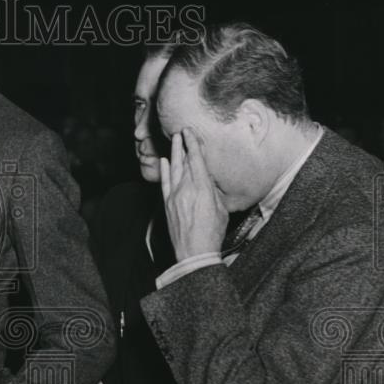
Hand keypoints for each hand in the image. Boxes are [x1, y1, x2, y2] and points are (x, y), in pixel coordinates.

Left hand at [160, 128, 227, 260]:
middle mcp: (187, 189)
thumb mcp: (221, 209)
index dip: (192, 144)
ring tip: (173, 140)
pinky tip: (163, 161)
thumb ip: (213, 191)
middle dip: (182, 145)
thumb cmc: (212, 233)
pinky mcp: (167, 204)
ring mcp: (174, 196)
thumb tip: (208, 179)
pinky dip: (164, 171)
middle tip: (180, 130)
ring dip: (173, 153)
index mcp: (203, 189)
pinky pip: (164, 183)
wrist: (194, 252)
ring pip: (173, 169)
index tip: (190, 132)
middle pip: (184, 162)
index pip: (196, 160)